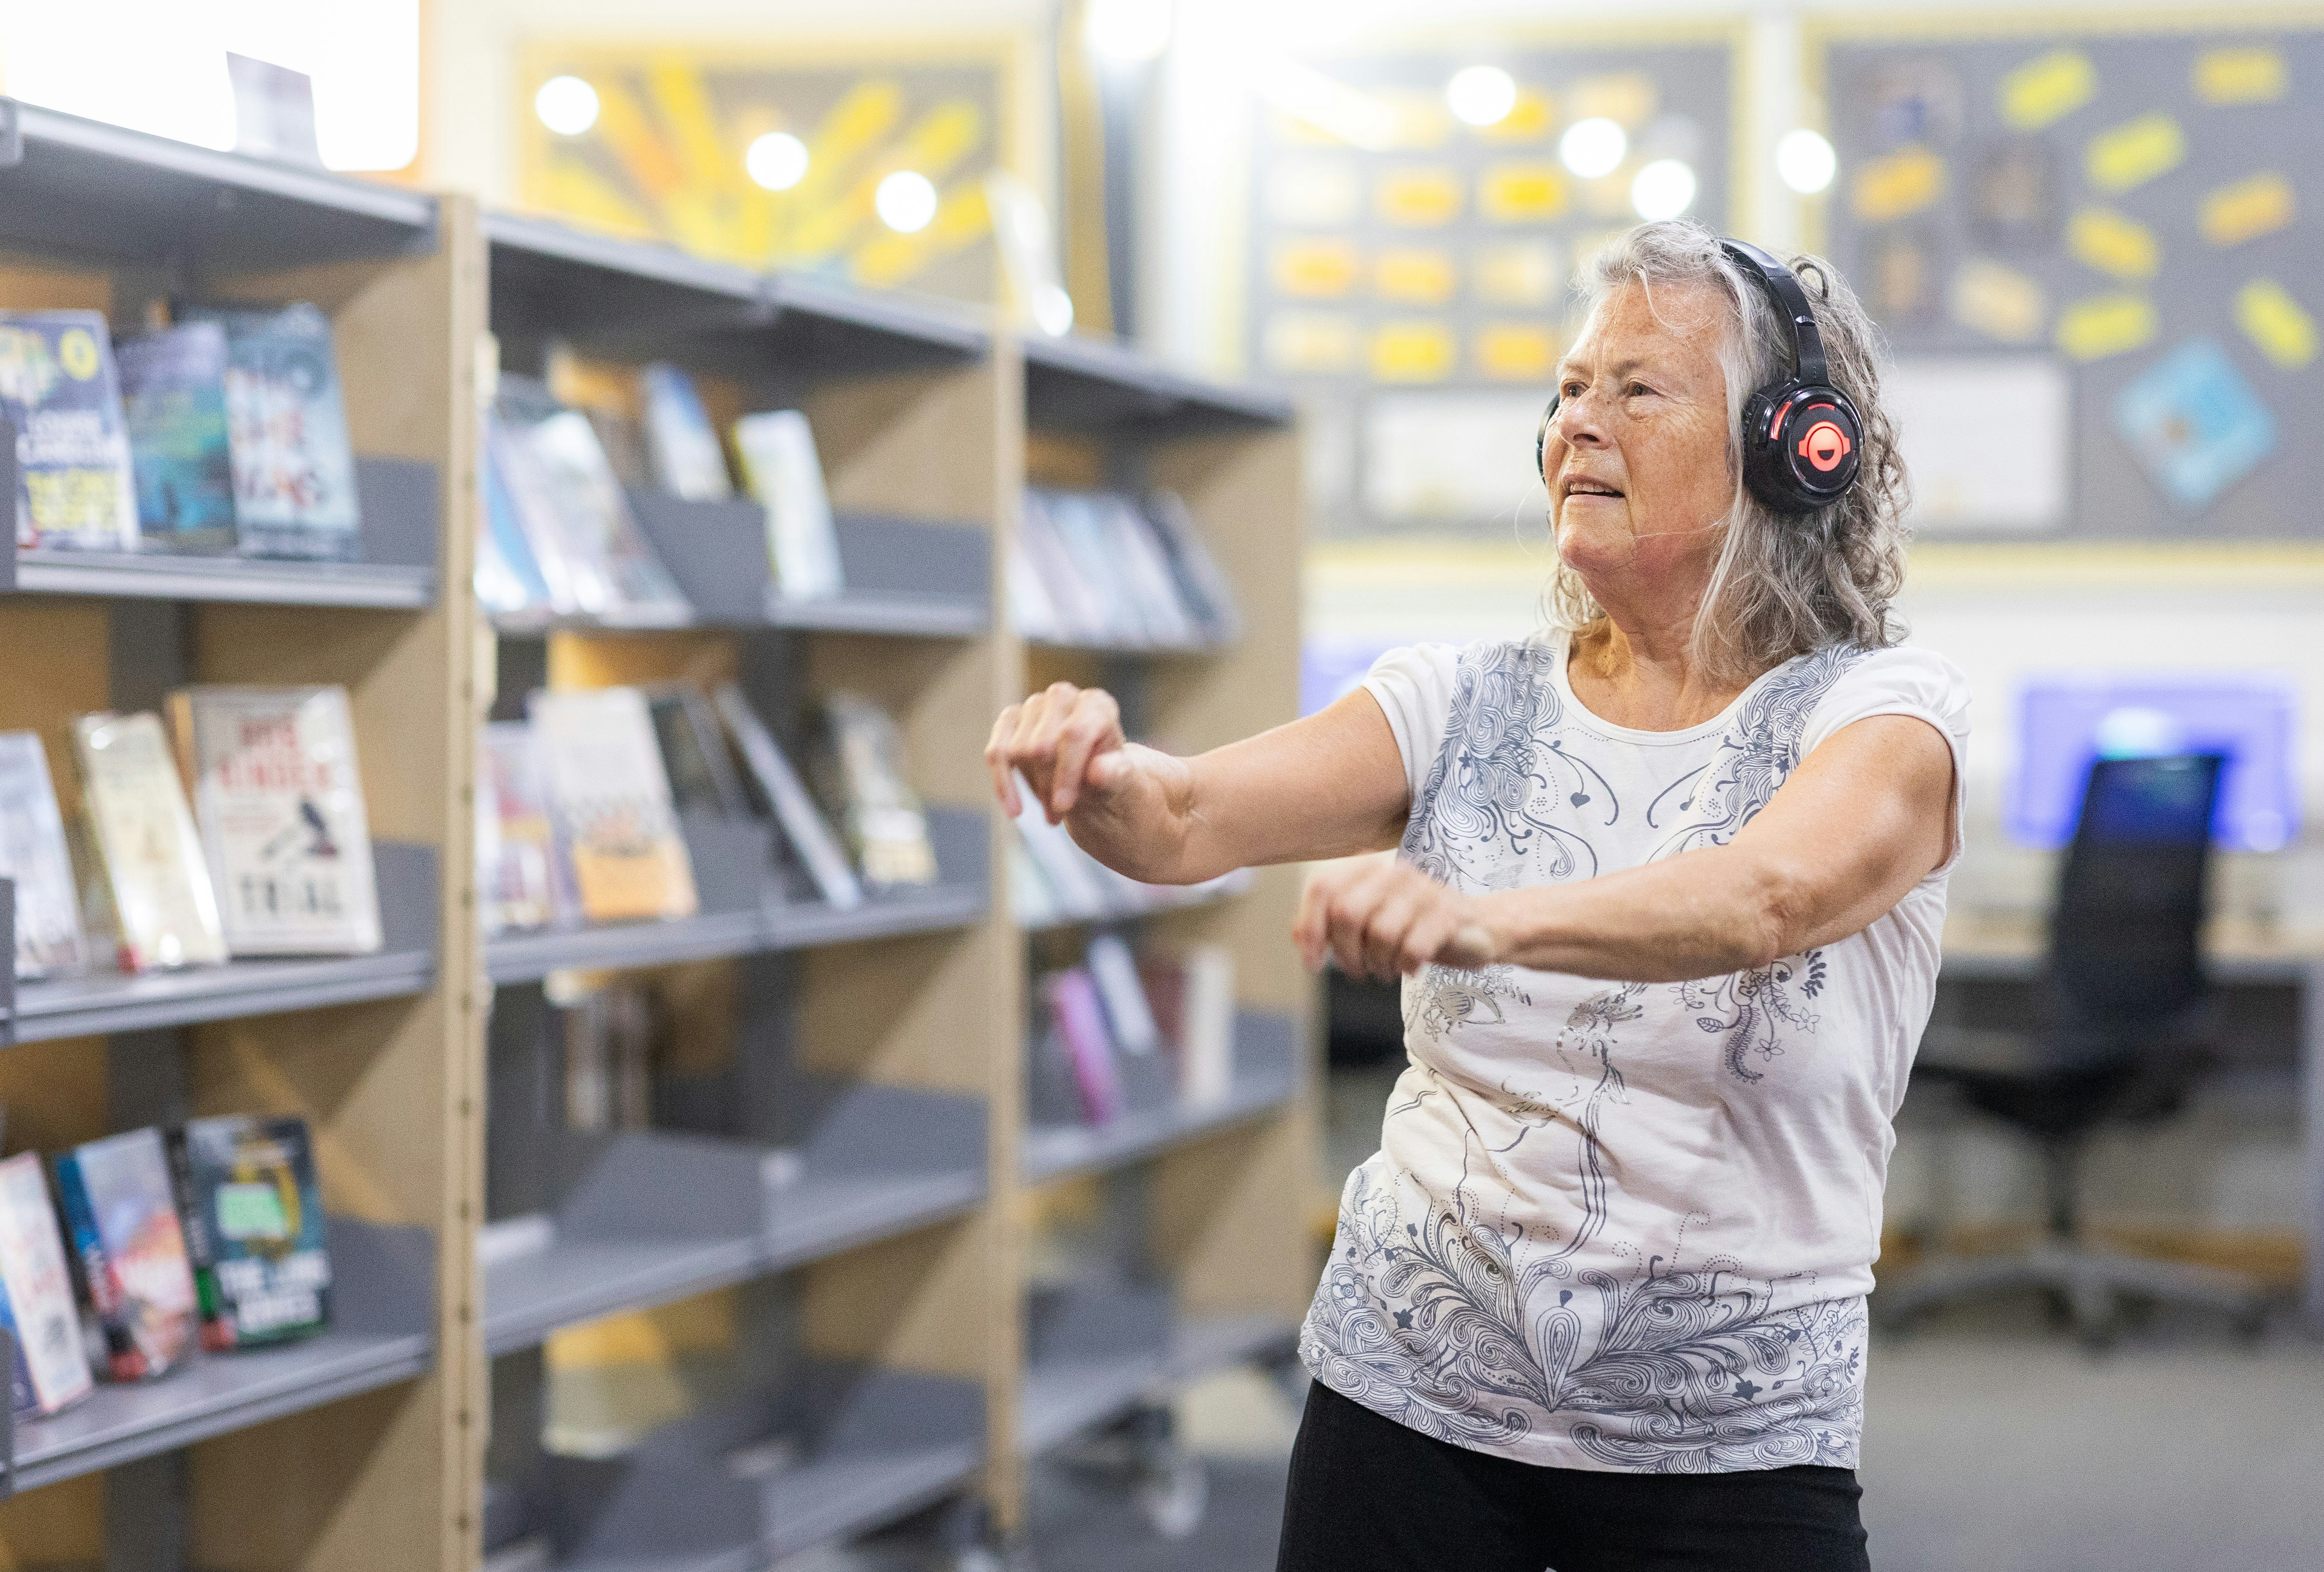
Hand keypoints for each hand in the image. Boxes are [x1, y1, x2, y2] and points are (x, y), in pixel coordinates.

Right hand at [986, 682, 1129, 821]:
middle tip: (1061, 813)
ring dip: (1033, 789)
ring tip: (1051, 808)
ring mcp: (1034, 705)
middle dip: (1049, 787)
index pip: (1073, 734)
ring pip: (1018, 752)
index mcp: (1097, 705)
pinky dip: (1003, 784)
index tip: (1063, 807)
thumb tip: (1096, 772)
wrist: (1091, 775)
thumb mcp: (1121, 780)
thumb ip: (1115, 774)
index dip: (1065, 773)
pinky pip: (996, 752)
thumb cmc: (1108, 775)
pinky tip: (1014, 809)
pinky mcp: (1010, 718)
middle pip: (1041, 746)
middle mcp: (1063, 696)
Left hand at [1295, 854, 1499, 979]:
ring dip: (1378, 964)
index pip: (1323, 888)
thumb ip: (1331, 926)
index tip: (1312, 962)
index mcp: (1369, 870)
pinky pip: (1412, 948)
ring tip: (1386, 969)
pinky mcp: (1447, 915)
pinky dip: (1406, 967)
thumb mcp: (1369, 925)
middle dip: (1346, 953)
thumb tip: (1295, 934)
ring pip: (1379, 934)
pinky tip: (1411, 968)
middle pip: (1346, 913)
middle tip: (1358, 971)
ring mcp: (1423, 891)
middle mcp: (1393, 872)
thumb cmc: (1415, 927)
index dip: (1310, 927)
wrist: (1478, 930)